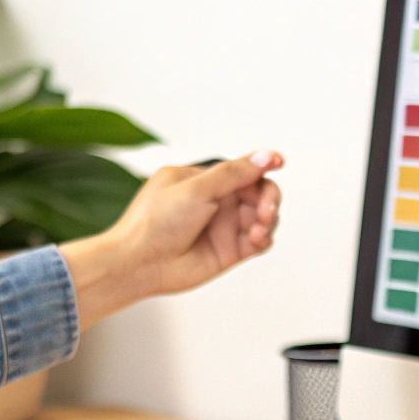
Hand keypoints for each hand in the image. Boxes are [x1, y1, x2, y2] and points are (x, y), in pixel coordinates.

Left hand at [59, 150, 284, 329]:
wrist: (139, 263)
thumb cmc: (155, 222)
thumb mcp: (196, 189)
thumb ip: (233, 173)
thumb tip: (265, 156)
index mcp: (204, 180)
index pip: (243, 169)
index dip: (263, 166)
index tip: (279, 163)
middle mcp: (216, 201)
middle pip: (259, 192)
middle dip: (269, 198)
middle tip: (266, 210)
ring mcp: (224, 226)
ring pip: (263, 217)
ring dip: (268, 220)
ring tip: (258, 229)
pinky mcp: (230, 251)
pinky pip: (259, 240)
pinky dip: (264, 238)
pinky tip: (256, 239)